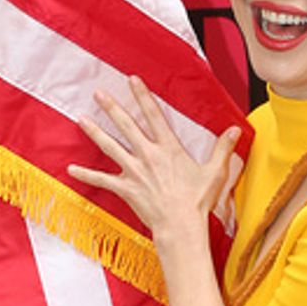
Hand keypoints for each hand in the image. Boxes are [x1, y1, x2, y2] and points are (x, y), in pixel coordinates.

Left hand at [68, 76, 240, 240]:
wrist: (181, 225)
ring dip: (94, 132)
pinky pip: (101, 180)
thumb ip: (223, 148)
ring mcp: (134, 171)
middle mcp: (148, 155)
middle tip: (98, 93)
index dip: (142, 96)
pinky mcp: (125, 188)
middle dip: (112, 107)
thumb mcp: (215, 172)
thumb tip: (235, 130)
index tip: (132, 80)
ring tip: (81, 118)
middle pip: (126, 125)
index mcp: (168, 148)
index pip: (154, 115)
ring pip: (110, 146)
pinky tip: (70, 169)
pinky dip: (85, 175)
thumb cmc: (198, 201)